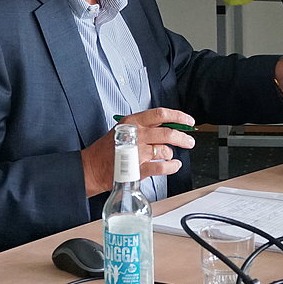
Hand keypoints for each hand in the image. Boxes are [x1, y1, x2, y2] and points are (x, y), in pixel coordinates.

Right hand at [82, 107, 196, 196]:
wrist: (92, 167)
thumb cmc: (108, 148)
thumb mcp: (124, 129)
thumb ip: (145, 127)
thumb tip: (170, 126)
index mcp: (133, 122)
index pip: (161, 114)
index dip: (179, 117)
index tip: (188, 121)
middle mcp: (137, 135)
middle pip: (168, 133)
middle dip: (183, 137)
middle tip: (189, 141)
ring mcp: (137, 153)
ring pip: (165, 151)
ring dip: (171, 154)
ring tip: (169, 156)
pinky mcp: (138, 169)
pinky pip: (162, 167)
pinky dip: (172, 167)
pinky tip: (174, 165)